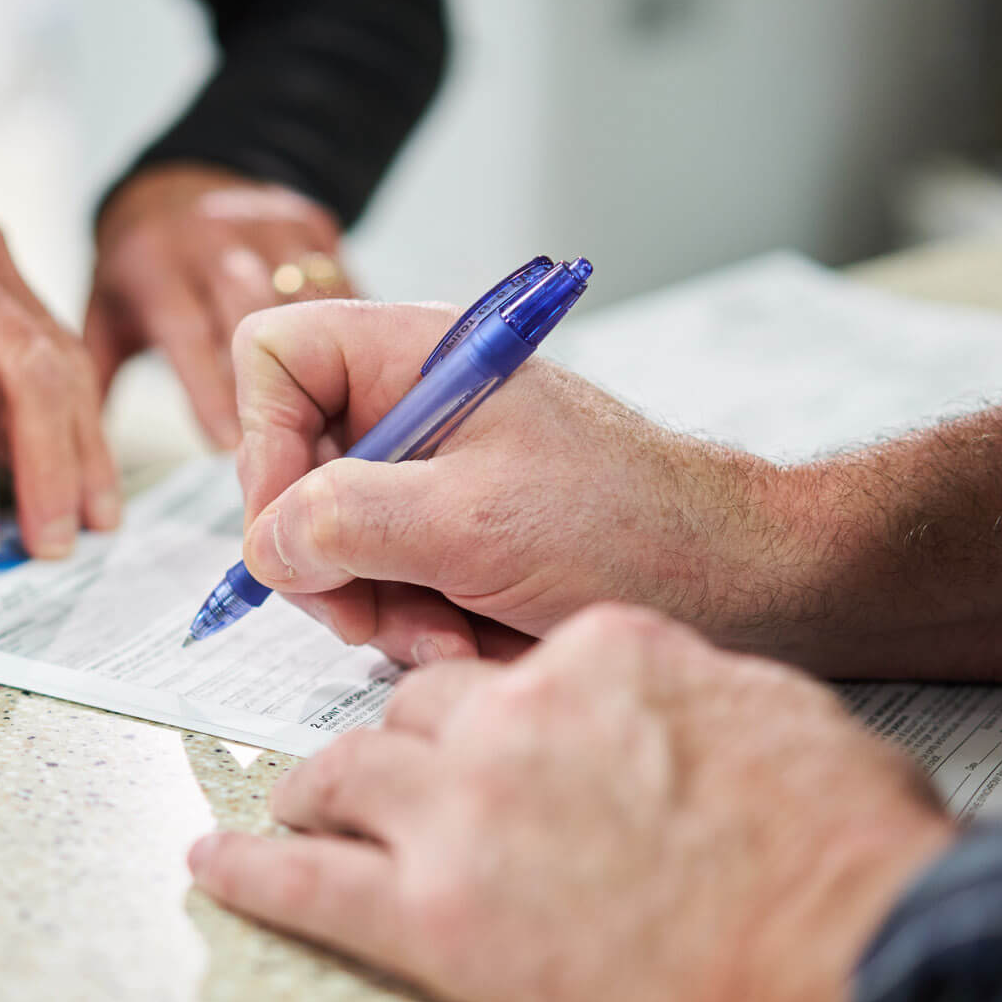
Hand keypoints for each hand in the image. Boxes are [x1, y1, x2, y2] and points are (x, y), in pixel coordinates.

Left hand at [85, 163, 351, 450]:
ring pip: (305, 295)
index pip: (185, 330)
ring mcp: (268, 225)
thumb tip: (81, 462)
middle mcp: (212, 237)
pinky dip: (354, 324)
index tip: (229, 447)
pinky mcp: (312, 222)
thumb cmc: (142, 269)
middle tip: (287, 446)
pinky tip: (364, 369)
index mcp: (155, 263)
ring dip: (324, 353)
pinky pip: (342, 277)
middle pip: (251, 309)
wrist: (180, 184)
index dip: (208, 390)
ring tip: (338, 418)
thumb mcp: (106, 314)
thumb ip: (95, 383)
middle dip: (273, 377)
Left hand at [188, 604, 956, 1001]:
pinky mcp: (430, 918)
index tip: (503, 742)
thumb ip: (683, 692)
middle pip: (416, 714)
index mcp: (596, 655)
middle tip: (395, 780)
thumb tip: (658, 706)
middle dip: (404, 745)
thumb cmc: (839, 839)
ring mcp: (459, 813)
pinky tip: (212, 865)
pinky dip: (250, 873)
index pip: (512, 667)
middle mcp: (508, 716)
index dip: (503, 712)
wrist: (839, 951)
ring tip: (296, 806)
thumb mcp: (771, 710)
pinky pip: (306, 885)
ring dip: (315, 791)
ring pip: (344, 773)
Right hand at [231, 300, 812, 664]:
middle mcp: (412, 410)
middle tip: (370, 612)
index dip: (263, 443)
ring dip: (378, 610)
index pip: (274, 357)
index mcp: (414, 358)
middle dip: (327, 560)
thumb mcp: (469, 522)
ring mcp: (431, 479)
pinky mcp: (451, 542)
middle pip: (290, 472)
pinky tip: (473, 643)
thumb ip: (346, 522)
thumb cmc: (630, 527)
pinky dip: (416, 628)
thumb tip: (264, 545)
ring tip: (452, 637)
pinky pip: (384, 588)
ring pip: (332, 547)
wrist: (738, 585)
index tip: (299, 526)